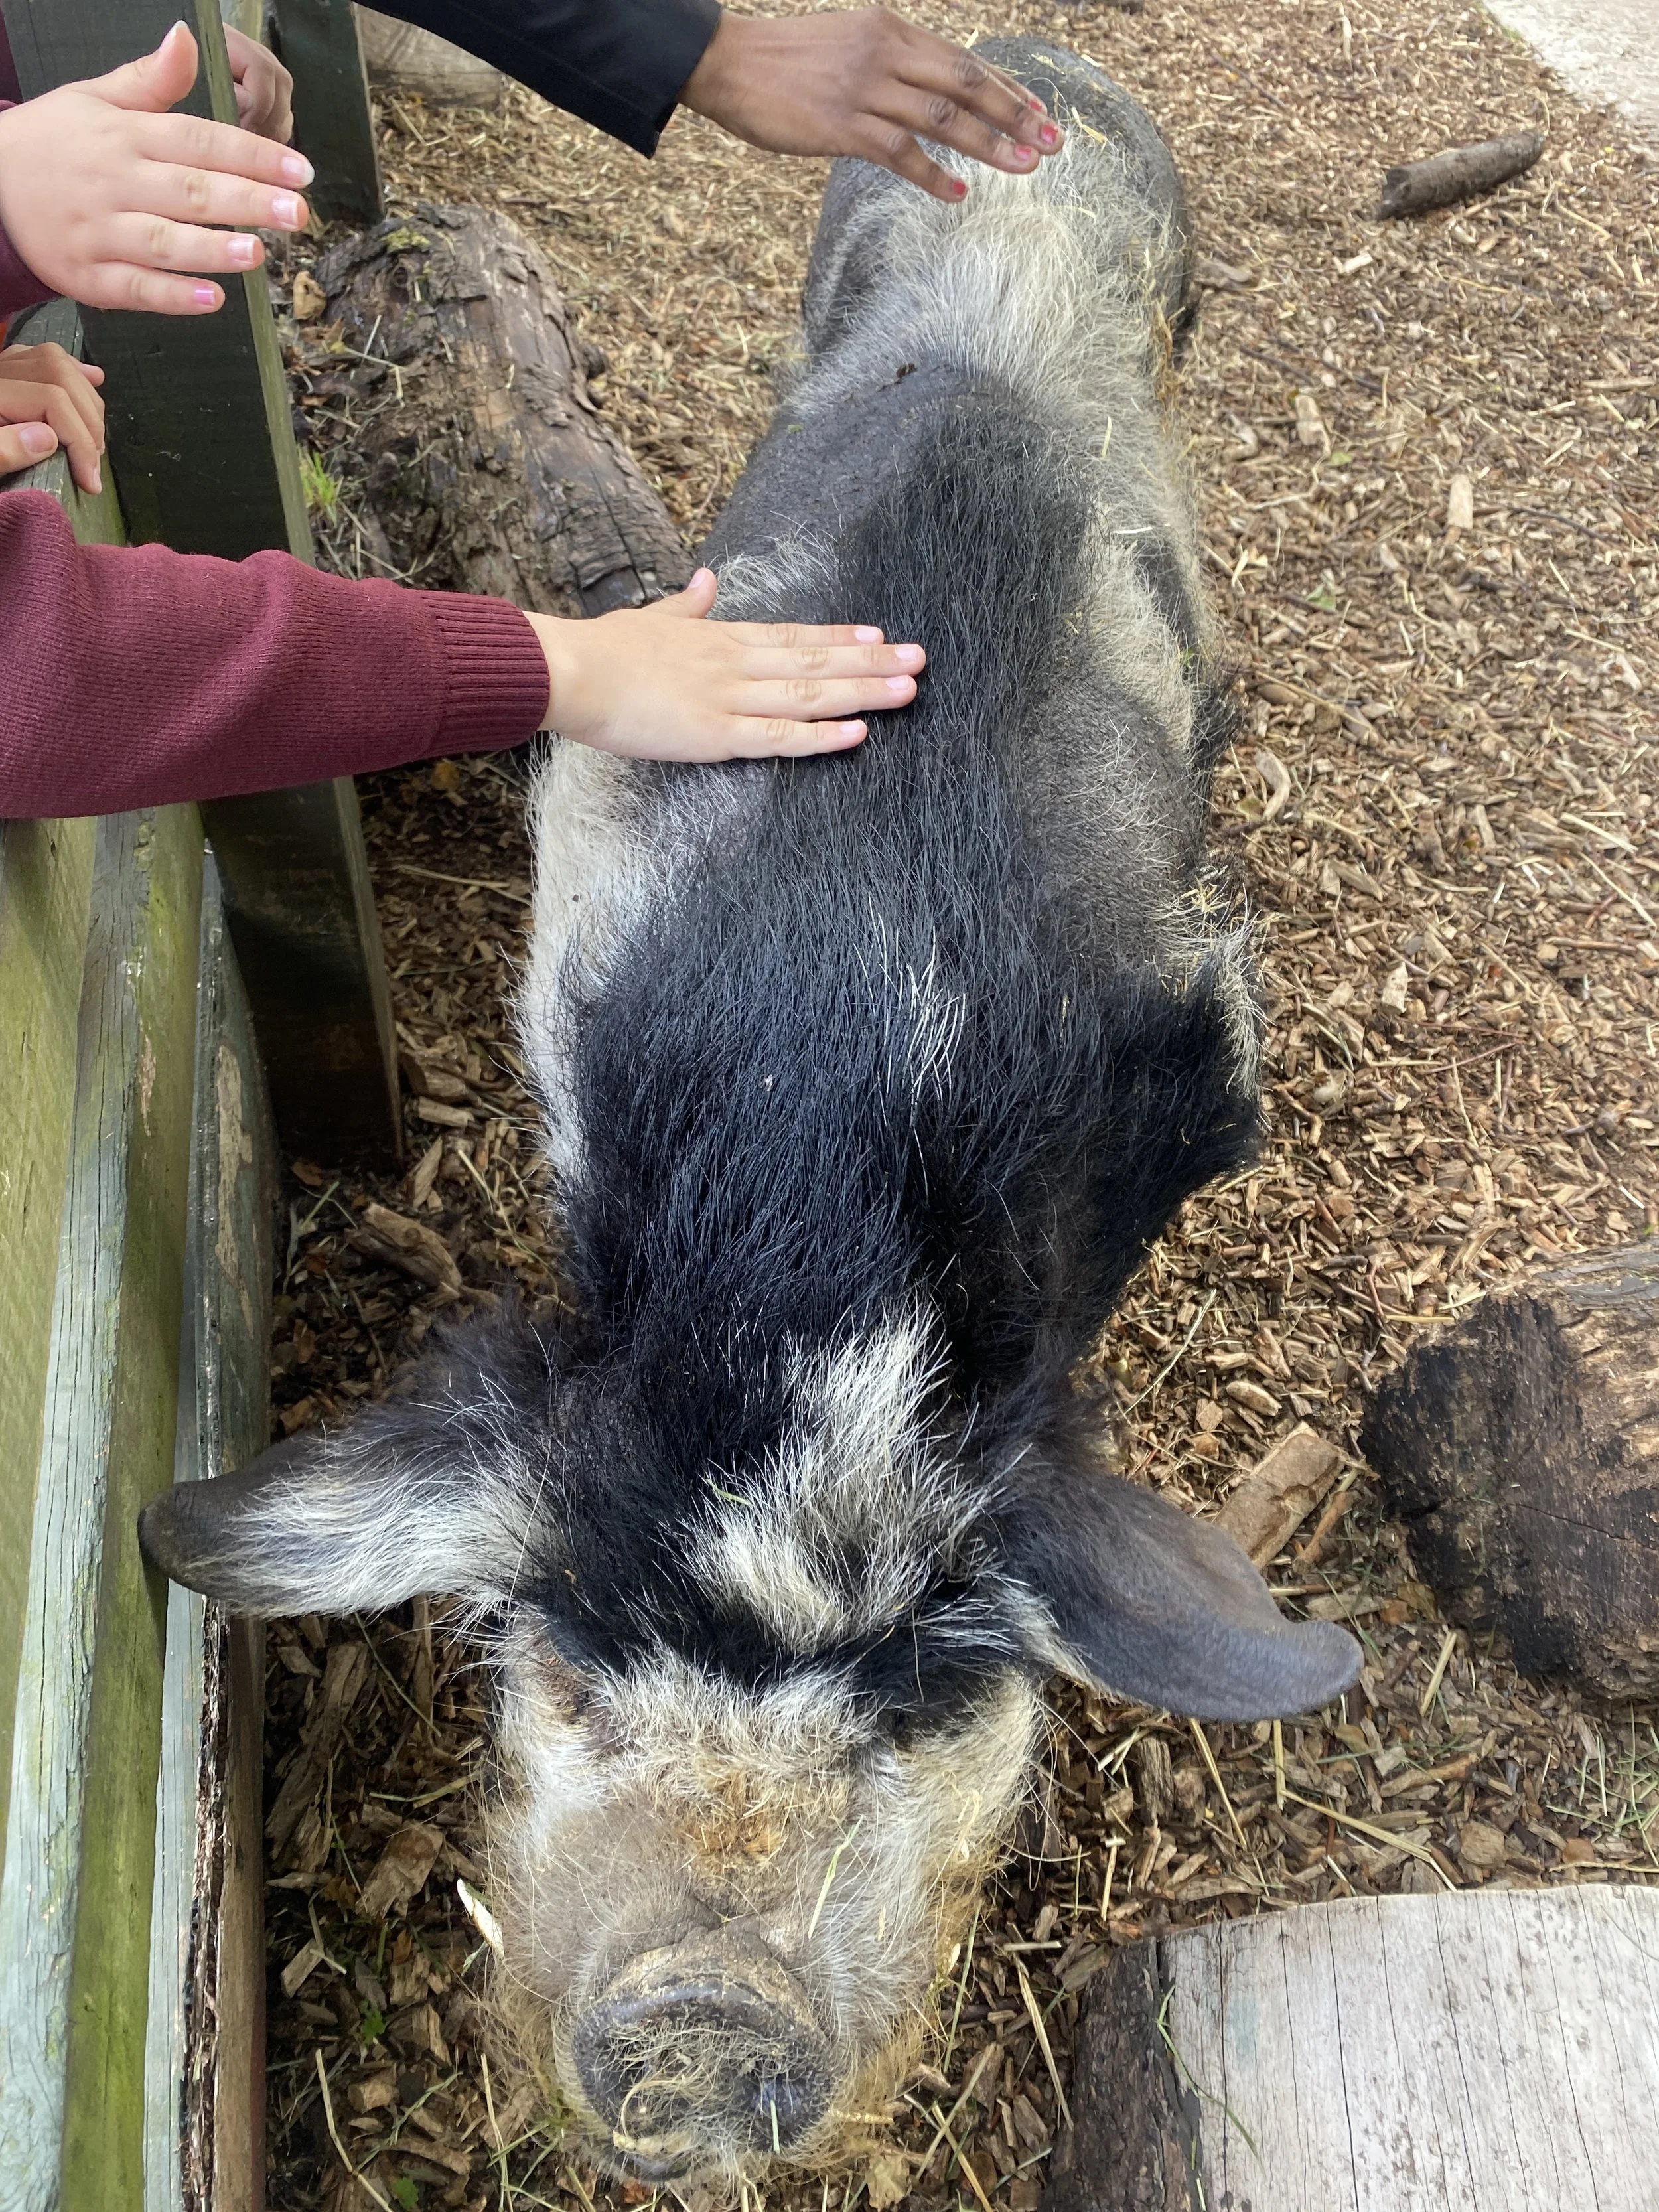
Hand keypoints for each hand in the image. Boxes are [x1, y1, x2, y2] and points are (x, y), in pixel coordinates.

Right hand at [0, 21, 311, 315]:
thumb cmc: (55, 141)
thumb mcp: (96, 98)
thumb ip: (152, 80)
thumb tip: (186, 37)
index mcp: (125, 135)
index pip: (199, 141)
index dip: (252, 155)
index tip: (300, 170)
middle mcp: (115, 183)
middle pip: (190, 191)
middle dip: (247, 201)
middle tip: (298, 213)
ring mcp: (101, 232)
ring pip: (164, 242)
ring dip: (213, 250)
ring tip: (258, 253)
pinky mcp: (89, 276)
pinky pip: (135, 288)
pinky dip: (173, 296)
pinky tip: (213, 299)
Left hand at [0, 342, 105, 493]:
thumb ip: (0, 449)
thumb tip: (48, 437)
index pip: (50, 399)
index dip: (79, 439)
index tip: (89, 482)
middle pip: (58, 373)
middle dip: (88, 421)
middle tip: (93, 466)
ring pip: (52, 361)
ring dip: (85, 397)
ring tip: (94, 440)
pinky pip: (36, 357)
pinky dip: (71, 369)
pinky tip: (92, 377)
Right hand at [527, 568, 924, 759]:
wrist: (568, 670)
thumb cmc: (600, 650)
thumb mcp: (649, 617)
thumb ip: (684, 604)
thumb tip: (706, 580)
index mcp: (719, 638)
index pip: (792, 635)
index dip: (839, 636)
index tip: (879, 634)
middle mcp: (735, 663)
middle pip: (815, 660)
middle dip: (871, 662)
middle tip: (919, 659)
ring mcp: (729, 698)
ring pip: (809, 693)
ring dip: (863, 691)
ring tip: (908, 688)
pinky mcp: (715, 734)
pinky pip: (780, 736)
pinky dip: (821, 736)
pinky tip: (858, 733)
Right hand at [681, 9, 1062, 201]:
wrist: (728, 62)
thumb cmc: (785, 62)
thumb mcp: (847, 46)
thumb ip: (888, 66)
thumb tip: (925, 96)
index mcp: (890, 30)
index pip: (963, 59)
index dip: (1006, 88)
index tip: (1039, 112)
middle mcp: (885, 53)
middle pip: (966, 83)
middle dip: (1014, 114)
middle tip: (1052, 143)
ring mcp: (865, 89)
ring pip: (943, 116)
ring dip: (988, 144)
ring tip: (1023, 167)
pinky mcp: (843, 125)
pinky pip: (900, 152)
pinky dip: (933, 174)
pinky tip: (958, 192)